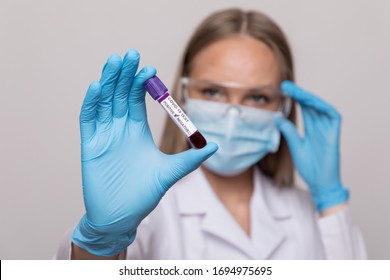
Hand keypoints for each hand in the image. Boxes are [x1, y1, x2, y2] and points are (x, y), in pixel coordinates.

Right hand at [72, 50, 217, 255]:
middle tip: (131, 55)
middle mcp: (120, 129)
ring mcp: (104, 135)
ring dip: (109, 81)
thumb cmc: (144, 194)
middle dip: (125, 74)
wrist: (122, 216)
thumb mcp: (171, 172)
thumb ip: (190, 159)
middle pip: (120, 94)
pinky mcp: (91, 145)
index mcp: (137, 131)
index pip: (137, 99)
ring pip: (105, 101)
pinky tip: (98, 86)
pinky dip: (92, 102)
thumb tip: (215, 145)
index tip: (151, 70)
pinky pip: (89, 119)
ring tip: (115, 61)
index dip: (141, 83)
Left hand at [275, 81, 348, 211]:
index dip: (295, 97)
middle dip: (299, 94)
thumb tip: (277, 118)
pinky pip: (332, 116)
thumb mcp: (295, 146)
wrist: (319, 183)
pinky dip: (324, 108)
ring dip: (309, 98)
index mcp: (310, 128)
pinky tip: (312, 103)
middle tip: (286, 85)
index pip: (303, 108)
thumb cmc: (309, 167)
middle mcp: (320, 126)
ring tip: (296, 92)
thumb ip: (288, 132)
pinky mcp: (334, 134)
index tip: (282, 89)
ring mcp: (328, 129)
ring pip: (321, 107)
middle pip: (310, 105)